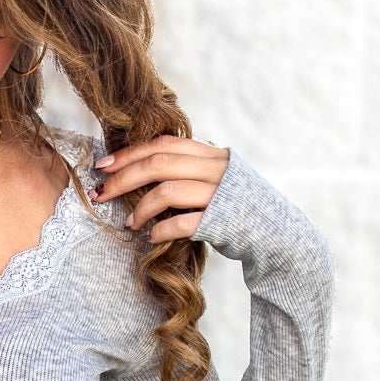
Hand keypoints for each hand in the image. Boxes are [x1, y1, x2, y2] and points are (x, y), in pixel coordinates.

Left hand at [90, 136, 229, 242]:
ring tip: (130, 223)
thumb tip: (140, 170)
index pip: (163, 144)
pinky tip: (151, 236)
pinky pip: (182, 223)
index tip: (103, 165)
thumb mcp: (214, 178)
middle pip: (159, 164)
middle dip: (124, 178)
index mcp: (211, 155)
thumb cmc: (237, 207)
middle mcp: (216, 169)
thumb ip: (187, 169)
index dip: (130, 153)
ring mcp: (220, 195)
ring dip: (142, 208)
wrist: (278, 233)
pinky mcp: (222, 222)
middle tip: (102, 193)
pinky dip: (161, 229)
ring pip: (168, 191)